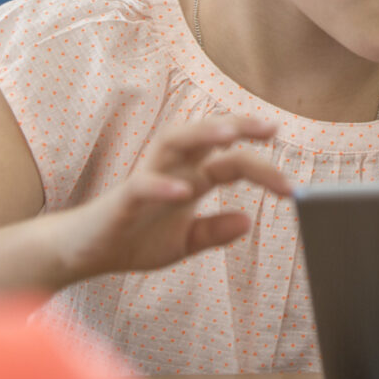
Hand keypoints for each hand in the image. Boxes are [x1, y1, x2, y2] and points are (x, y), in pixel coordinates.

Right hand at [55, 115, 289, 281]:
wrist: (86, 253)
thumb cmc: (135, 239)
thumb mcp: (184, 242)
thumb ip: (214, 231)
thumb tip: (248, 222)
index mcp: (192, 177)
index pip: (233, 162)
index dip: (264, 170)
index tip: (292, 187)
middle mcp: (173, 168)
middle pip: (207, 133)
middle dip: (238, 125)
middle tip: (271, 128)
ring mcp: (148, 177)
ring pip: (174, 140)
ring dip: (201, 133)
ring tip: (229, 135)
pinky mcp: (123, 197)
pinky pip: (143, 184)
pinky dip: (163, 186)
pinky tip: (183, 191)